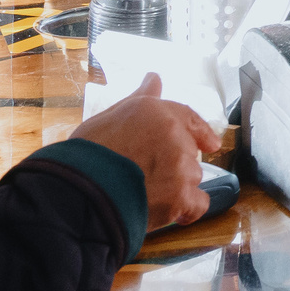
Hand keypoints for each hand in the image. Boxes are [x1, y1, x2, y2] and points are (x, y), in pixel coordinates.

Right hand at [70, 73, 223, 233]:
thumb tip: (154, 78)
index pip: (189, 118)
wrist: (78, 194)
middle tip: (145, 175)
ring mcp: (180, 168)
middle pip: (189, 152)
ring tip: (145, 192)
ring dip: (176, 187)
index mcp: (157, 113)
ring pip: (192, 178)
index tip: (211, 144)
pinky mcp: (181, 198)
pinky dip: (186, 209)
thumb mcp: (109, 117)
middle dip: (174, 164)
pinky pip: (198, 204)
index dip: (201, 132)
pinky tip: (170, 212)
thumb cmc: (86, 155)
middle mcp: (174, 136)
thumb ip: (140, 100)